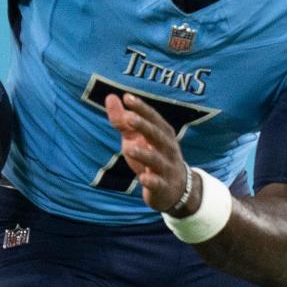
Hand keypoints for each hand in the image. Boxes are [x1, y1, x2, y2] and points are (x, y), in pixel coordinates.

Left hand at [104, 92, 190, 213]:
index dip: (142, 109)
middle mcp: (167, 149)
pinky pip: (158, 184)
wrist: (176, 189)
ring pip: (156, 160)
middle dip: (144, 126)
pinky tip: (143, 179)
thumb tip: (110, 97)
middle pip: (157, 136)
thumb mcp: (136, 138)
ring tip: (128, 148)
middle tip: (128, 117)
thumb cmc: (152, 157)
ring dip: (144, 154)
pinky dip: (151, 181)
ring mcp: (166, 168)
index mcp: (163, 134)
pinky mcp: (163, 187)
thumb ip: (122, 120)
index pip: (153, 119)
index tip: (127, 97)